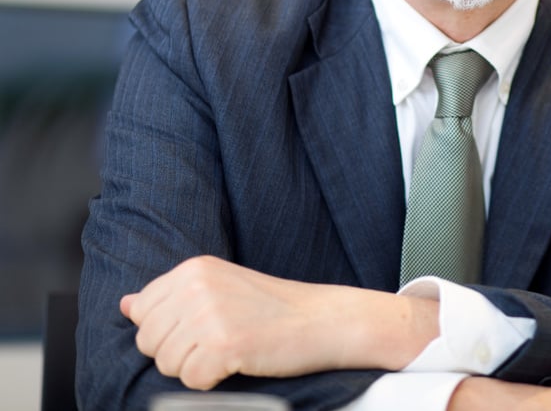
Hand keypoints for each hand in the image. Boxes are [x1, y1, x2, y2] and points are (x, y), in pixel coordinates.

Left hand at [120, 255, 437, 389]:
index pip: (142, 313)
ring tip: (232, 350)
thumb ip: (173, 296)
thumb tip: (126, 304)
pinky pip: (190, 381)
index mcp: (193, 268)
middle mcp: (196, 286)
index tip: (207, 327)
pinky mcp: (223, 344)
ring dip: (196, 368)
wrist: (324, 320)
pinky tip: (238, 363)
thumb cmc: (275, 309)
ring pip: (165, 364)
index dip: (170, 331)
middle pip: (149, 342)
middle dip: (179, 353)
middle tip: (223, 341)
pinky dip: (212, 382)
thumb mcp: (220, 288)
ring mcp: (209, 314)